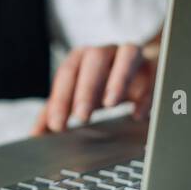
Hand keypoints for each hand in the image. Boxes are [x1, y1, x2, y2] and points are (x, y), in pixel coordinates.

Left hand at [32, 38, 160, 135]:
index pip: (68, 72)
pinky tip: (139, 114)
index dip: (61, 97)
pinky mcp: (157, 66)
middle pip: (95, 58)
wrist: (141, 69)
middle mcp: (108, 53)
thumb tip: (34, 136)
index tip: (57, 125)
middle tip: (81, 115)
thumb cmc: (103, 83)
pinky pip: (155, 72)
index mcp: (83, 59)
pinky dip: (148, 93)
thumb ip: (56, 113)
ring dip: (118, 78)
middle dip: (87, 87)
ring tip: (111, 104)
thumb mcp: (78, 97)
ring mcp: (134, 57)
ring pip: (128, 54)